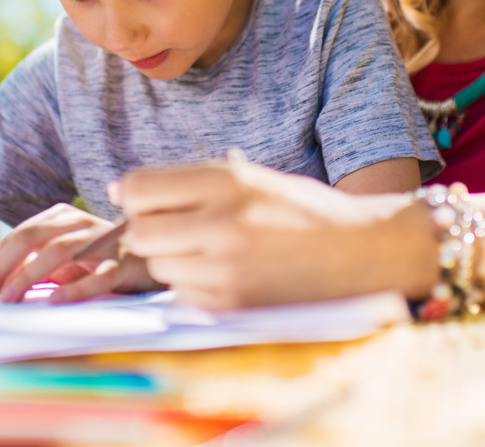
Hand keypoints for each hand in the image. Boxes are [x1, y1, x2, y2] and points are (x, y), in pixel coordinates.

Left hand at [0, 203, 158, 302]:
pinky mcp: (126, 263)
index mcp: (64, 218)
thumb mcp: (70, 259)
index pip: (20, 235)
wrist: (161, 255)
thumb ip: (39, 265)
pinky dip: (75, 289)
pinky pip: (98, 276)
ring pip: (59, 252)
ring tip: (7, 299)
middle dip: (1, 267)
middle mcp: (81, 223)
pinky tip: (55, 301)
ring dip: (27, 276)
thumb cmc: (106, 260)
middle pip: (31, 238)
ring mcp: (105, 241)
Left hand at [117, 159, 439, 309]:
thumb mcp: (251, 178)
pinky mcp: (233, 306)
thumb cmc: (302, 212)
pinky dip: (196, 288)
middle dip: (152, 232)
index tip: (151, 202)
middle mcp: (222, 222)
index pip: (137, 188)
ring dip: (174, 261)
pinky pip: (183, 296)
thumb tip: (120, 192)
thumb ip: (190, 183)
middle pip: (140, 233)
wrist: (363, 253)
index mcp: (226, 181)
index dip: (136, 196)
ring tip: (214, 252)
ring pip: (160, 267)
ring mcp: (226, 269)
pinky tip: (230, 276)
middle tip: (182, 230)